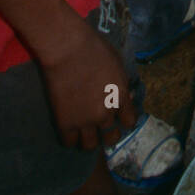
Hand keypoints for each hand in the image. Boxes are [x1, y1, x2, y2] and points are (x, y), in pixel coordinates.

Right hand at [41, 17, 136, 150]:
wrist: (68, 48)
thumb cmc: (94, 48)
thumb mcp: (118, 64)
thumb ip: (121, 83)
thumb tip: (124, 95)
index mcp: (121, 97)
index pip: (129, 121)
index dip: (125, 120)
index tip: (120, 118)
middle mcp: (105, 113)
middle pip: (111, 137)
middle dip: (109, 135)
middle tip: (103, 129)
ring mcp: (85, 121)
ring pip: (90, 145)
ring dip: (90, 140)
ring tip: (86, 133)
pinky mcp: (65, 123)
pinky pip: (69, 142)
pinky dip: (71, 139)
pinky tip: (70, 131)